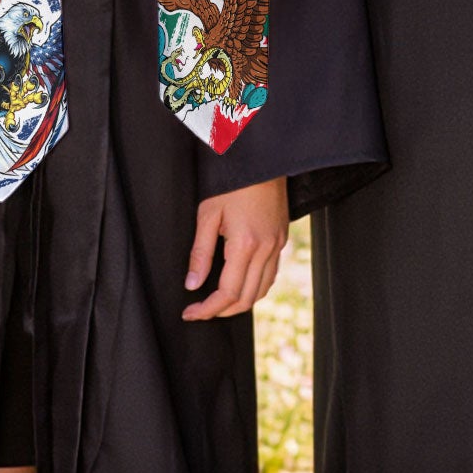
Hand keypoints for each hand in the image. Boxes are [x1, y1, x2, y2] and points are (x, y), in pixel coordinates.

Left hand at [182, 176, 288, 320]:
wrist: (262, 159)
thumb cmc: (233, 182)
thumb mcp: (208, 214)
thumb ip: (200, 253)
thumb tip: (192, 284)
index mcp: (245, 244)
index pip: (227, 293)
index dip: (207, 309)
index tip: (190, 313)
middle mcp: (266, 248)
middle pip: (246, 298)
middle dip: (222, 311)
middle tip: (200, 310)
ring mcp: (277, 244)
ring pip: (262, 289)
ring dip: (240, 302)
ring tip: (218, 302)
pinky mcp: (282, 238)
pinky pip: (271, 274)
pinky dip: (255, 287)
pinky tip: (240, 283)